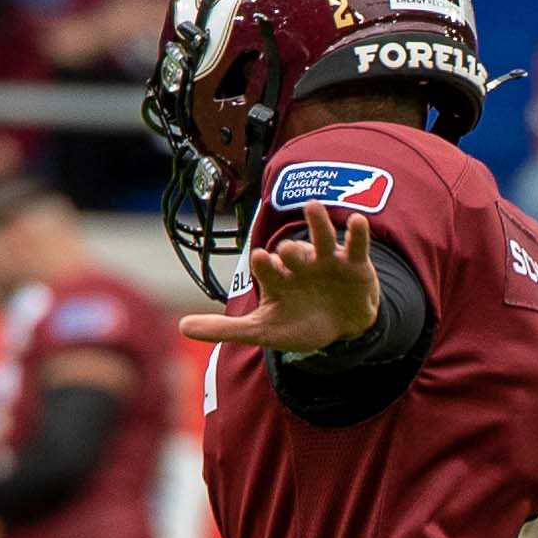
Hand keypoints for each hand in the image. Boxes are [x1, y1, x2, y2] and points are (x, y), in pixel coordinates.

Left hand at [176, 203, 383, 355]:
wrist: (340, 329)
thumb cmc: (298, 324)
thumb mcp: (262, 330)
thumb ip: (224, 329)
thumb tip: (181, 327)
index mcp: (278, 278)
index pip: (267, 268)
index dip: (264, 265)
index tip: (260, 259)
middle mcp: (300, 265)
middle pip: (293, 253)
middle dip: (290, 252)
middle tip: (285, 250)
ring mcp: (327, 262)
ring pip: (321, 239)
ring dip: (317, 224)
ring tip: (313, 207)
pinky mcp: (354, 264)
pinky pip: (356, 245)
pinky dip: (356, 233)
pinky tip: (356, 220)